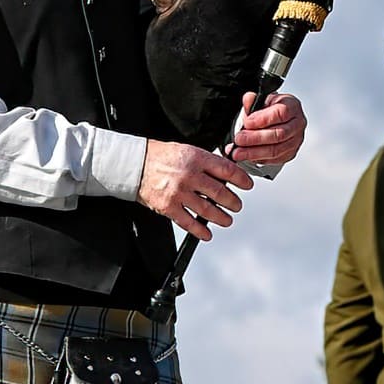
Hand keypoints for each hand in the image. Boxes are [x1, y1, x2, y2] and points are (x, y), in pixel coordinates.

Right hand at [137, 140, 252, 240]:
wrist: (136, 165)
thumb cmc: (160, 157)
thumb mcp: (187, 151)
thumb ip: (206, 162)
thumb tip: (226, 174)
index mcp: (196, 159)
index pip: (227, 170)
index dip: (241, 180)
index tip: (247, 185)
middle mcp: (189, 176)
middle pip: (221, 193)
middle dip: (233, 202)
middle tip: (236, 205)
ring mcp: (179, 193)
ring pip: (208, 210)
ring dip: (222, 218)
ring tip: (227, 220)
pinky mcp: (169, 207)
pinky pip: (189, 223)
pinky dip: (201, 230)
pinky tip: (207, 233)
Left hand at [229, 91, 306, 165]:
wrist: (274, 120)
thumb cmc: (269, 109)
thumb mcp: (261, 101)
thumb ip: (253, 101)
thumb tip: (248, 99)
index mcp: (292, 106)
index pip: (281, 113)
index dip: (263, 119)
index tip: (247, 123)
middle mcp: (297, 124)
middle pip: (278, 135)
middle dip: (255, 138)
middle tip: (239, 139)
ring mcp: (295, 140)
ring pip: (276, 150)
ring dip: (254, 152)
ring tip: (238, 152)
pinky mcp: (290, 153)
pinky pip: (274, 159)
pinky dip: (258, 159)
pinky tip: (247, 156)